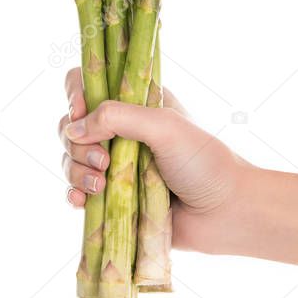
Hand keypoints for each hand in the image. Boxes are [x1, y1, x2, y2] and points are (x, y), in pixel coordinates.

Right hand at [57, 68, 253, 251]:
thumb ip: (117, 117)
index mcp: (136, 104)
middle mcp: (122, 131)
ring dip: (77, 171)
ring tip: (101, 186)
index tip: (80, 113)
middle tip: (104, 161)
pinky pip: (78, 192)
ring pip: (72, 159)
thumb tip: (73, 129)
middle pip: (71, 125)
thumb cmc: (204, 163)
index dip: (77, 95)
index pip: (90, 84)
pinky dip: (74, 194)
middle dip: (78, 143)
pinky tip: (82, 201)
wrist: (226, 213)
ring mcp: (116, 166)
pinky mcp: (114, 198)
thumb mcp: (163, 126)